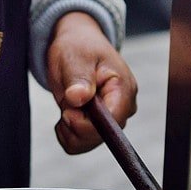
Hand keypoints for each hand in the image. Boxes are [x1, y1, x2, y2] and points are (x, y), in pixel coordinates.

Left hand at [45, 11, 137, 153]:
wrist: (76, 46)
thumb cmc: (78, 47)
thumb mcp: (75, 57)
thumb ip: (78, 78)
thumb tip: (78, 98)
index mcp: (123, 89)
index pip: (112, 122)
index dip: (86, 124)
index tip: (67, 110)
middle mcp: (123, 108)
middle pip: (100, 137)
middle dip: (74, 124)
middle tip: (67, 99)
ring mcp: (112, 119)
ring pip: (87, 143)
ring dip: (69, 129)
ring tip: (67, 104)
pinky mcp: (100, 127)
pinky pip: (80, 144)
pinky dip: (67, 133)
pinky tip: (67, 113)